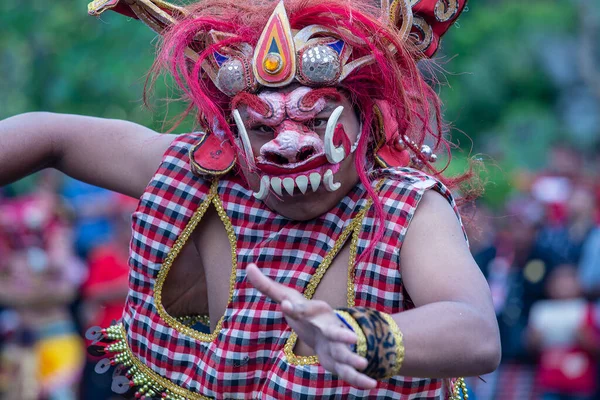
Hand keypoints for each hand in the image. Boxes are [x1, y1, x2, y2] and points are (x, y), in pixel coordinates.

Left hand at [246, 263, 376, 388]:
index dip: (296, 308)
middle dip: (342, 334)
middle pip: (335, 330)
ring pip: (346, 353)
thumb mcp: (287, 298)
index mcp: (316, 311)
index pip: (306, 308)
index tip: (285, 305)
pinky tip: (371, 385)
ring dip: (354, 358)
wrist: (328, 328)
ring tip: (362, 363)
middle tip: (351, 338)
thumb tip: (249, 267)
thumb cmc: (305, 312)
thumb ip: (267, 286)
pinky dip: (360, 379)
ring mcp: (336, 345)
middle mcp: (329, 327)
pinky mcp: (339, 362)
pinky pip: (350, 372)